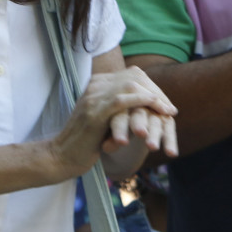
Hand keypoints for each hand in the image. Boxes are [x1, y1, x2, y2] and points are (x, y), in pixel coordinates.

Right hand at [51, 67, 177, 176]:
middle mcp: (95, 85)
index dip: (152, 87)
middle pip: (134, 76)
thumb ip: (120, 106)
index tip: (166, 103)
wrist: (62, 156)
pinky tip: (154, 107)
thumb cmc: (85, 141)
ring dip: (154, 97)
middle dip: (156, 91)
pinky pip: (122, 100)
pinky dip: (142, 101)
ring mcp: (93, 97)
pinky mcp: (94, 112)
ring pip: (131, 85)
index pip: (132, 75)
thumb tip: (147, 102)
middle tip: (170, 108)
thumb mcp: (105, 117)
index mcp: (98, 83)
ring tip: (167, 111)